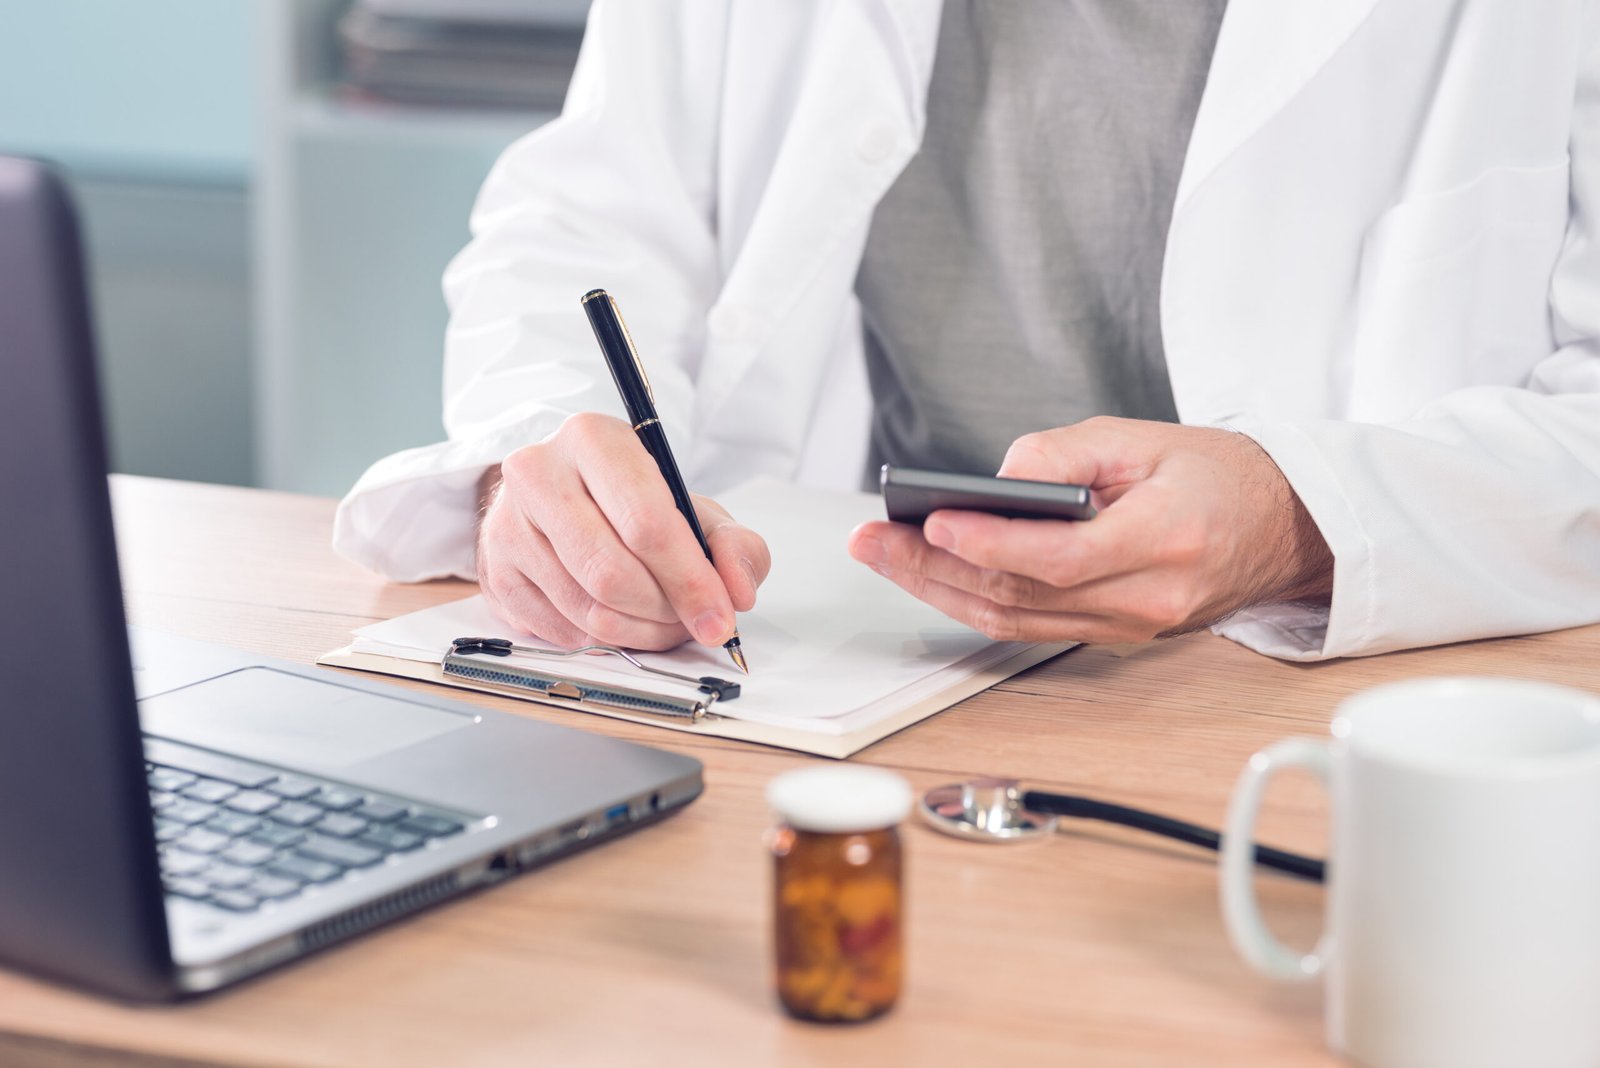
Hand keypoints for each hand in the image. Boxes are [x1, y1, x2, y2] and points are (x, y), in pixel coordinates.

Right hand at [475, 412, 770, 649]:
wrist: (566, 495)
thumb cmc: (633, 501)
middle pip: (611, 573)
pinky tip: (623, 621)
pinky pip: (559, 630)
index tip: (720, 617)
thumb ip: (734, 545)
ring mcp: (506, 523)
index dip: (690, 581)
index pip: (646, 523)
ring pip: (585, 609)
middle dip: (664, 611)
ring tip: (662, 622)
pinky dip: (603, 640)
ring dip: (638, 632)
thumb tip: (738, 591)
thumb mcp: (696, 508)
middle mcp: (538, 472)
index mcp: (593, 439)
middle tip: (691, 622)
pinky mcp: (494, 570)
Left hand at [847, 417, 1332, 643]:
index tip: (932, 520)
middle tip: (873, 540)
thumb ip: (1067, 453)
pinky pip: (1032, 628)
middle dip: (935, 568)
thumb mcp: (1145, 436)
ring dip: (940, 591)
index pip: (1062, 557)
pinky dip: (976, 602)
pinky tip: (931, 574)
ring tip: (883, 555)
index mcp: (1166, 540)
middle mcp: (1148, 598)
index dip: (990, 544)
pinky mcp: (1116, 636)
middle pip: (1023, 597)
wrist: (1282, 527)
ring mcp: (1131, 627)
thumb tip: (995, 478)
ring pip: (1016, 622)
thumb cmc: (1217, 474)